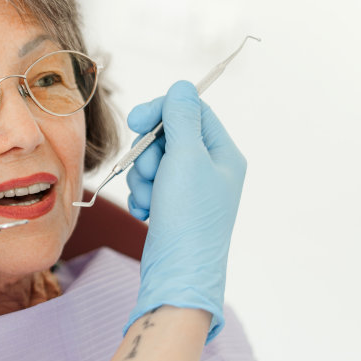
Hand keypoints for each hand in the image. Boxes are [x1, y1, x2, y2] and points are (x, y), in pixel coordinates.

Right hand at [124, 81, 246, 341]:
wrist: (179, 274)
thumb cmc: (189, 218)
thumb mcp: (186, 159)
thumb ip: (181, 118)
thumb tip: (182, 86)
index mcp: (225, 154)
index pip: (192, 112)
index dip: (161, 111)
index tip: (135, 120)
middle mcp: (211, 170)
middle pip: (169, 136)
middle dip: (149, 151)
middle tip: (150, 172)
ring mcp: (192, 191)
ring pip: (155, 162)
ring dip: (143, 176)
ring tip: (149, 198)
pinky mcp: (173, 208)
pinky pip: (150, 186)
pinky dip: (142, 195)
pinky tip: (146, 212)